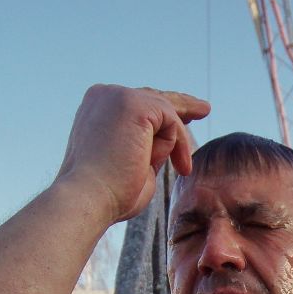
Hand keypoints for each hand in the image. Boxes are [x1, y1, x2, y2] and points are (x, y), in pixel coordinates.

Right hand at [54, 84, 209, 223]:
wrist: (88, 199)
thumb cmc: (107, 194)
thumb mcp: (131, 164)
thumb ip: (147, 147)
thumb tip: (167, 141)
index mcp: (98, 108)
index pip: (138, 103)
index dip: (163, 112)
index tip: (186, 118)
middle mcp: (105, 95)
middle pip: (153, 97)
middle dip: (181, 105)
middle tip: (204, 109)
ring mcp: (118, 95)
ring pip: (165, 112)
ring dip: (176, 144)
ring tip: (182, 168)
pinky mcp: (134, 103)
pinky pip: (171, 120)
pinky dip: (179, 145)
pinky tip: (180, 167)